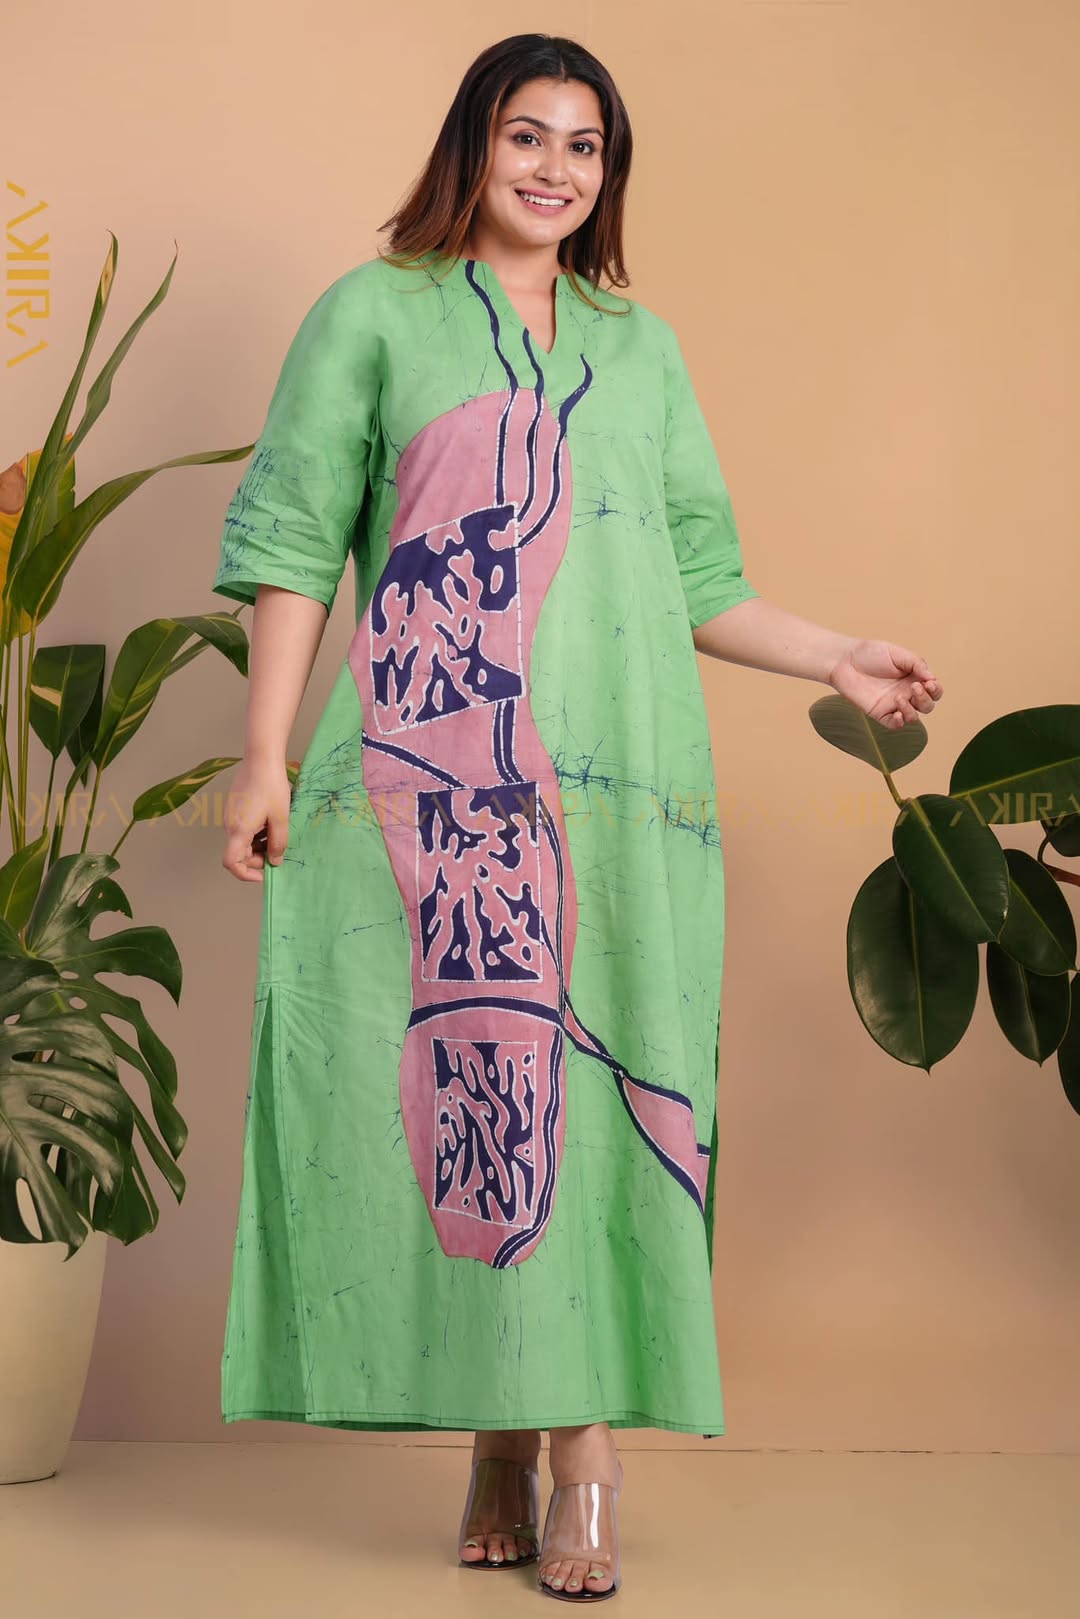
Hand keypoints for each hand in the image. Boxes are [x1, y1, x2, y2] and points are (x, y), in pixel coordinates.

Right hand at [222, 756, 292, 881]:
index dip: (246, 874)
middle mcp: (229, 825)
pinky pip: (243, 829)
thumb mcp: (281, 818)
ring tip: (277, 833)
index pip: (231, 863)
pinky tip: (271, 822)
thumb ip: (278, 843)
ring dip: (259, 845)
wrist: (261, 758)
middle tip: (278, 851)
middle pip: (239, 853)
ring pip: (242, 841)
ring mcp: (230, 816)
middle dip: (258, 858)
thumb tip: (275, 862)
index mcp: (239, 830)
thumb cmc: (271, 786)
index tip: (264, 874)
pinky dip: (256, 833)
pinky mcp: (234, 808)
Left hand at [828, 638, 943, 729]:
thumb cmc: (870, 653)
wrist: (844, 660)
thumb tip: (933, 678)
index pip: (933, 691)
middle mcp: (906, 692)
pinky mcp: (878, 713)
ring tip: (899, 697)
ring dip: (912, 710)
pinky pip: (894, 725)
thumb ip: (917, 664)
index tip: (929, 682)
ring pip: (913, 717)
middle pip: (927, 706)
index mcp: (914, 678)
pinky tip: (897, 714)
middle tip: (914, 687)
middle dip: (925, 699)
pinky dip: (899, 723)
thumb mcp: (898, 653)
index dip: (936, 690)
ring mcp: (892, 704)